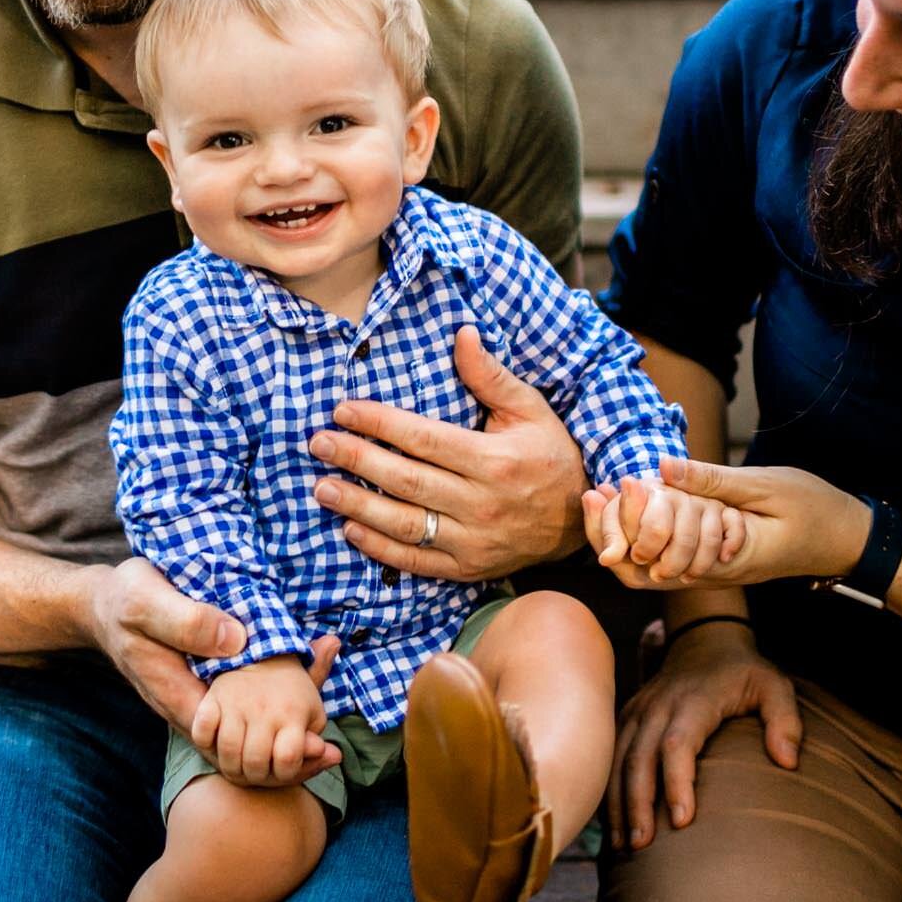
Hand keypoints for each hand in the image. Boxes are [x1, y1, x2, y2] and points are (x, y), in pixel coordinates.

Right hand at [81, 557, 341, 768]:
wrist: (103, 603)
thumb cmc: (124, 599)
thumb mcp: (147, 601)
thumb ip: (186, 621)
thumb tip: (236, 640)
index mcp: (173, 690)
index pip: (223, 736)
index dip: (265, 743)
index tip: (307, 740)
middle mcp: (185, 703)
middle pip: (236, 742)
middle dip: (278, 749)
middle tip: (328, 749)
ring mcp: (194, 697)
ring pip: (240, 728)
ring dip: (277, 733)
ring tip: (324, 737)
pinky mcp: (202, 684)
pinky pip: (238, 705)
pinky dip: (269, 706)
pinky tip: (302, 693)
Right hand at [190, 657, 331, 785]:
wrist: (263, 655)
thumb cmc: (291, 694)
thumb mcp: (313, 712)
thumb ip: (318, 741)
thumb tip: (335, 756)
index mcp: (293, 713)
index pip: (289, 760)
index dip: (287, 773)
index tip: (284, 766)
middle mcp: (264, 708)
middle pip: (255, 763)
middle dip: (256, 778)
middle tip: (257, 774)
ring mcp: (236, 703)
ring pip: (227, 752)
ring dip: (230, 767)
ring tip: (238, 766)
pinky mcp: (213, 698)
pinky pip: (202, 731)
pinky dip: (205, 743)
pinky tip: (216, 744)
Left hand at [308, 325, 588, 579]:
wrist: (581, 521)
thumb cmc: (551, 455)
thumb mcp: (530, 408)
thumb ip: (490, 375)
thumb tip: (462, 333)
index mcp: (495, 460)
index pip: (423, 438)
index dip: (379, 423)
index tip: (344, 410)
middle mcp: (481, 503)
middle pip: (406, 480)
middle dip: (356, 460)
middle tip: (319, 443)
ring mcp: (474, 541)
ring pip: (405, 524)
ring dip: (358, 507)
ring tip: (321, 488)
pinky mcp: (468, 568)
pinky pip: (417, 561)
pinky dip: (381, 549)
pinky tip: (351, 530)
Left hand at [582, 456, 868, 589]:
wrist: (846, 538)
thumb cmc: (813, 509)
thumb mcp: (762, 486)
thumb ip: (711, 481)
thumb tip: (661, 466)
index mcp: (722, 560)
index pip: (654, 558)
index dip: (624, 525)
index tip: (612, 486)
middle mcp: (712, 574)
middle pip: (641, 571)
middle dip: (613, 533)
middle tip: (596, 492)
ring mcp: (713, 572)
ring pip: (651, 567)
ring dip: (627, 533)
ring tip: (606, 494)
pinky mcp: (715, 562)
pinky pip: (669, 557)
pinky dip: (648, 533)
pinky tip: (639, 502)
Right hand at [609, 622, 800, 850]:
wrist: (705, 641)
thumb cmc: (745, 673)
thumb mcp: (775, 687)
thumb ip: (785, 721)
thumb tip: (786, 763)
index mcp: (694, 699)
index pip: (679, 743)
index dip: (677, 782)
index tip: (682, 822)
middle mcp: (659, 705)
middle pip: (641, 757)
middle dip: (638, 803)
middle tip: (641, 846)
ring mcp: (639, 710)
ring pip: (618, 758)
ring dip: (617, 801)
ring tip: (622, 845)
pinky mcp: (628, 717)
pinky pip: (610, 754)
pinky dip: (607, 788)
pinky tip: (610, 821)